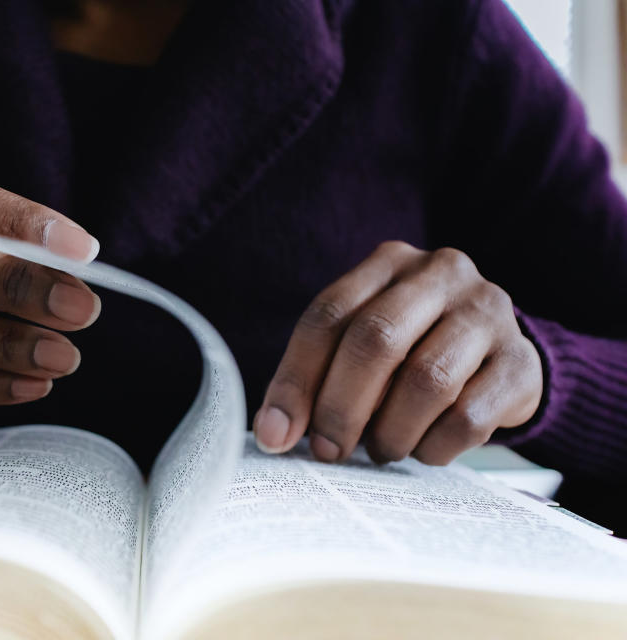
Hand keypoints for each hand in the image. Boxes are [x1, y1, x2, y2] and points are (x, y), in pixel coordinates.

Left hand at [254, 241, 542, 464]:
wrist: (499, 359)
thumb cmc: (410, 354)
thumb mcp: (361, 350)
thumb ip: (315, 379)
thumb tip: (273, 434)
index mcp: (389, 261)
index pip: (329, 315)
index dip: (296, 379)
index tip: (277, 434)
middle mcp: (441, 273)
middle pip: (377, 340)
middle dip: (341, 408)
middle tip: (327, 451)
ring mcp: (489, 312)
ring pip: (426, 381)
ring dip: (390, 432)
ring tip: (378, 449)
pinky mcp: (522, 362)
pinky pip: (469, 417)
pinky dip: (433, 446)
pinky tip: (423, 449)